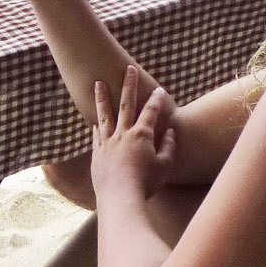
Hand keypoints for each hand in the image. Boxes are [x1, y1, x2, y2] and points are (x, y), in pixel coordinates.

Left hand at [91, 66, 177, 202]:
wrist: (120, 197)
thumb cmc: (146, 184)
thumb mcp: (165, 166)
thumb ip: (169, 147)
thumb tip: (171, 133)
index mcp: (142, 135)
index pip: (151, 112)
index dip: (156, 100)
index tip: (159, 89)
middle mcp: (123, 134)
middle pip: (126, 104)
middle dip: (128, 85)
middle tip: (128, 69)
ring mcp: (108, 143)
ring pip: (104, 115)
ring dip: (102, 97)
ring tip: (98, 83)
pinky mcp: (97, 154)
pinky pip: (97, 136)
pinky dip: (97, 127)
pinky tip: (95, 122)